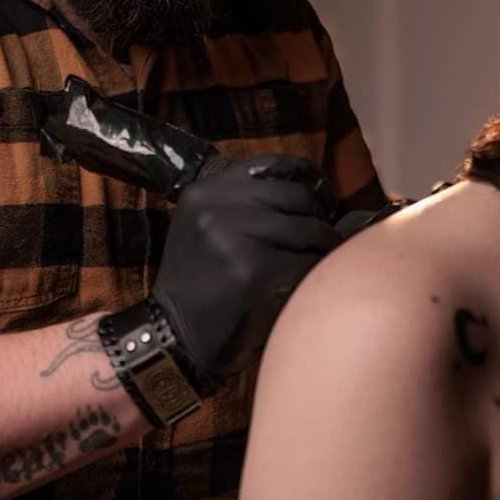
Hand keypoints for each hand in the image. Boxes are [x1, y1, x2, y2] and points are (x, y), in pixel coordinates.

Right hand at [153, 154, 341, 385]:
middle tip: (322, 239)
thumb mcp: (207, 226)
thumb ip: (245, 202)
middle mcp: (217, 205)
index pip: (273, 165)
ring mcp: (233, 236)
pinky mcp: (252, 270)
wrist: (176, 334)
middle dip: (317, 218)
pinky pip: (306, 263)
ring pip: (308, 229)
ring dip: (322, 247)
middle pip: (296, 196)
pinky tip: (306, 286)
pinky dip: (314, 274)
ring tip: (317, 261)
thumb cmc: (200, 282)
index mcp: (206, 190)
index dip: (307, 178)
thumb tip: (314, 188)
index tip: (323, 196)